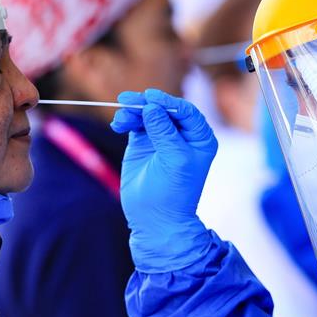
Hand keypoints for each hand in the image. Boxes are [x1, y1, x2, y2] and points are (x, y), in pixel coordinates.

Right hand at [110, 89, 217, 271]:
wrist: (155, 218)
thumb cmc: (172, 193)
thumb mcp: (174, 159)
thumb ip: (163, 131)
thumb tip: (151, 106)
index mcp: (199, 138)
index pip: (185, 111)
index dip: (167, 102)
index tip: (150, 98)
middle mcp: (181, 135)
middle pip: (163, 109)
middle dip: (146, 104)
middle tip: (127, 100)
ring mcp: (160, 138)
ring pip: (146, 114)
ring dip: (132, 112)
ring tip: (120, 119)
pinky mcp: (142, 143)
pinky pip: (134, 124)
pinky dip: (125, 121)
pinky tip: (118, 125)